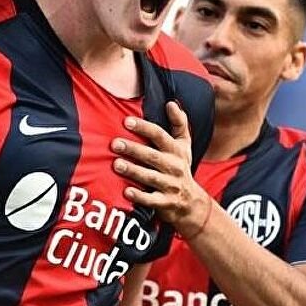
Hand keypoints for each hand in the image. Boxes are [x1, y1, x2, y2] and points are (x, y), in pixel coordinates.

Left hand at [110, 101, 211, 237]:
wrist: (191, 203)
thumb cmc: (181, 168)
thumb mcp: (184, 145)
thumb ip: (179, 123)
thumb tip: (171, 102)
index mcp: (176, 150)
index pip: (159, 135)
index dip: (144, 127)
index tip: (126, 121)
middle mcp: (174, 166)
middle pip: (152, 156)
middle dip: (134, 149)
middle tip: (115, 143)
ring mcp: (170, 185)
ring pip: (150, 177)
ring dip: (133, 170)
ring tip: (116, 164)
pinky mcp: (165, 203)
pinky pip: (151, 199)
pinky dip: (139, 196)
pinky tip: (125, 191)